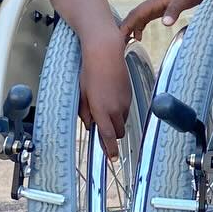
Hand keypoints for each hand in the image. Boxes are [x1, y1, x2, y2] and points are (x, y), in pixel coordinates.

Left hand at [78, 32, 131, 159]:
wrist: (105, 54)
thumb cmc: (90, 72)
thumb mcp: (82, 94)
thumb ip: (86, 112)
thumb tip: (90, 124)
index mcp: (101, 110)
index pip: (108, 136)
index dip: (110, 149)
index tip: (112, 158)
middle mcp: (115, 109)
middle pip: (119, 133)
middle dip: (113, 135)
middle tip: (104, 130)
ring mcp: (124, 102)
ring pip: (123, 121)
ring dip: (116, 121)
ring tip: (105, 107)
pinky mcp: (129, 95)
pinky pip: (126, 109)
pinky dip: (120, 110)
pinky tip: (111, 97)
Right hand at [117, 0, 212, 42]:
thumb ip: (174, 10)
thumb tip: (165, 23)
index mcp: (154, 2)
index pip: (135, 15)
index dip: (126, 25)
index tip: (118, 38)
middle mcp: (152, 4)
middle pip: (133, 17)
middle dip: (124, 29)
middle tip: (118, 45)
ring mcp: (156, 6)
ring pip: (137, 18)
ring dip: (130, 29)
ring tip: (125, 43)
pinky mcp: (162, 9)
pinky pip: (145, 19)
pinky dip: (139, 27)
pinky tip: (139, 37)